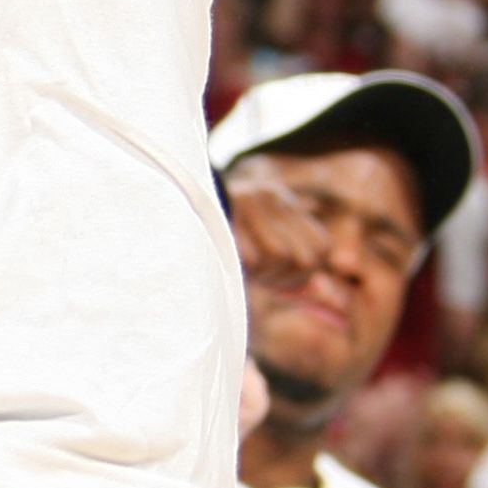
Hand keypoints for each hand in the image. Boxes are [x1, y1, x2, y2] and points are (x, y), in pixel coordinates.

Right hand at [224, 158, 330, 288]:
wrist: (165, 209)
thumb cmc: (211, 242)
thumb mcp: (254, 251)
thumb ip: (288, 269)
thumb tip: (321, 292)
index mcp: (281, 201)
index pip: (321, 248)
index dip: (301, 273)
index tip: (274, 277)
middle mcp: (271, 196)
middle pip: (306, 257)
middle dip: (283, 276)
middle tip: (255, 272)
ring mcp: (252, 200)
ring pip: (282, 257)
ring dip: (262, 272)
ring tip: (241, 263)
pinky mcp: (231, 211)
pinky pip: (254, 257)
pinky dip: (243, 267)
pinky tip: (229, 259)